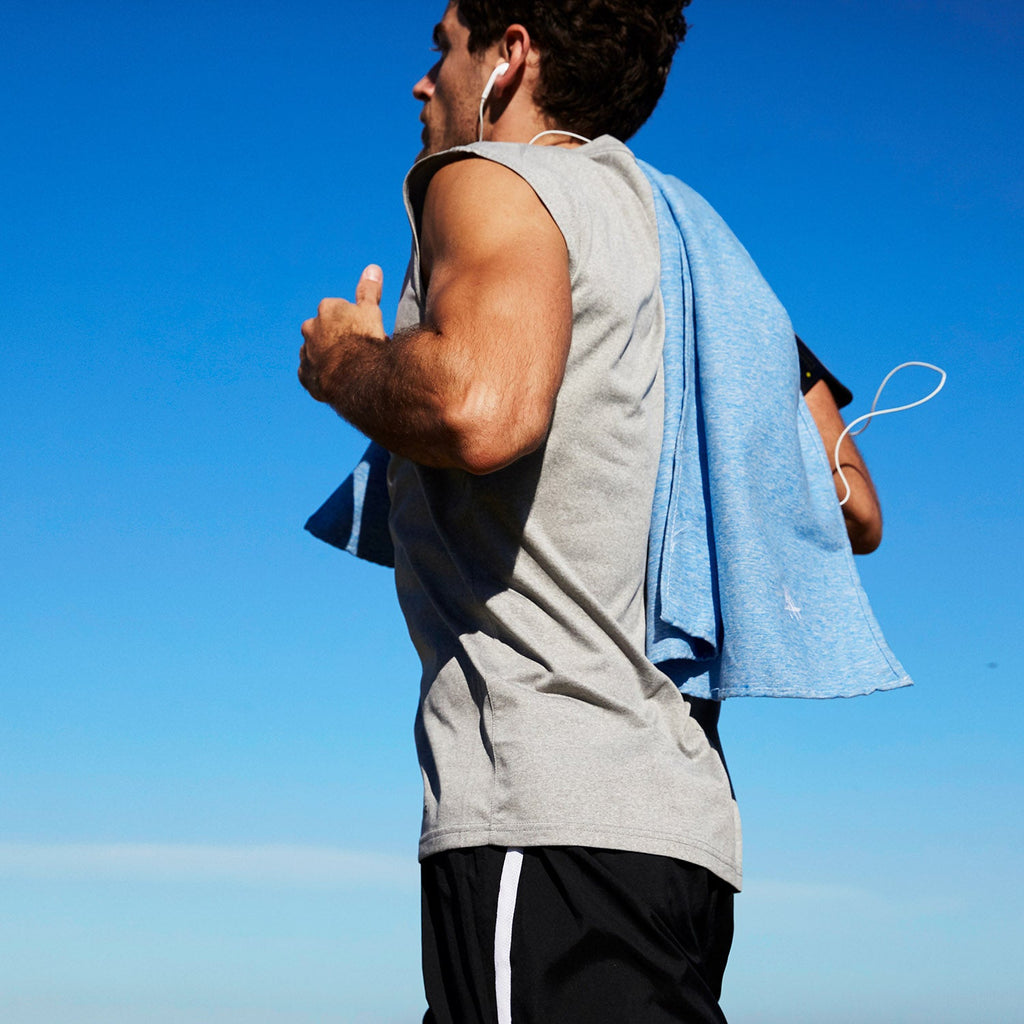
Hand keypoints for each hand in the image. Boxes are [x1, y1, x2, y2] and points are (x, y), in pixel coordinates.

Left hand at [299, 264, 386, 402]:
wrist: (357, 377)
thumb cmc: (366, 341)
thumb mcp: (371, 311)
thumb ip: (369, 290)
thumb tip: (372, 268)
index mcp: (327, 309)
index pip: (339, 311)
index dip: (353, 323)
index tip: (363, 333)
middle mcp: (311, 328)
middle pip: (324, 330)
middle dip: (335, 338)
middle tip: (355, 351)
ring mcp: (306, 352)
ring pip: (315, 352)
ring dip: (327, 357)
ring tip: (347, 369)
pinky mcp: (306, 376)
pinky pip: (311, 374)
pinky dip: (321, 376)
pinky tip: (335, 381)